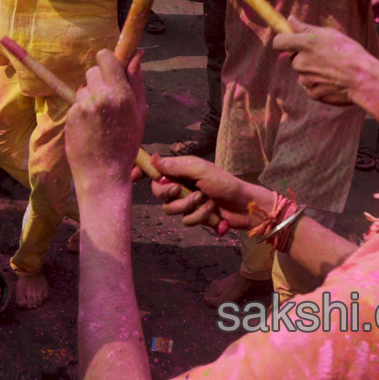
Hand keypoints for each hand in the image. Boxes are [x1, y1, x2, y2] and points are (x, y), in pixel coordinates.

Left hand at [65, 50, 146, 192]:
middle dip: (98, 81)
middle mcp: (103, 96)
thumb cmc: (125, 145)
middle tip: (106, 102)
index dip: (106, 61)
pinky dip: (80, 110)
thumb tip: (136, 54)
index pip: (106, 57)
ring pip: (83, 87)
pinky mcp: (71, 114)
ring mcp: (85, 105)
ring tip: (98, 119)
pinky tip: (88, 127)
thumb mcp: (139, 113)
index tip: (108, 69)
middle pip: (93, 70)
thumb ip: (136, 81)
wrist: (104, 174)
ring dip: (88, 97)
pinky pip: (75, 102)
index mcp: (123, 94)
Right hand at [148, 154, 273, 234]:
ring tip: (206, 200)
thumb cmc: (225, 183)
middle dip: (170, 193)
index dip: (143, 172)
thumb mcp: (200, 170)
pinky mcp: (195, 217)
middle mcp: (181, 185)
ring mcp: (187, 202)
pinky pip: (185, 221)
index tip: (133, 177)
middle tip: (181, 190)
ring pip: (170, 210)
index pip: (155, 169)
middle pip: (158, 193)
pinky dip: (200, 217)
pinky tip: (212, 212)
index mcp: (181, 169)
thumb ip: (175, 166)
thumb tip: (152, 158)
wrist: (245, 206)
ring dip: (190, 206)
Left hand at [271, 17, 375, 106]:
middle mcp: (301, 62)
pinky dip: (319, 84)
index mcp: (305, 44)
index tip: (290, 41)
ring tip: (332, 69)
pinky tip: (333, 81)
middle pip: (293, 58)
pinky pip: (310, 86)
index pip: (278, 42)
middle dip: (304, 57)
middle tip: (324, 56)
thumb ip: (306, 28)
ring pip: (303, 73)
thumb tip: (289, 20)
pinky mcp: (312, 93)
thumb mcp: (330, 34)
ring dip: (312, 71)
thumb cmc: (350, 53)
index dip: (283, 41)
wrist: (364, 79)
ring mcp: (305, 79)